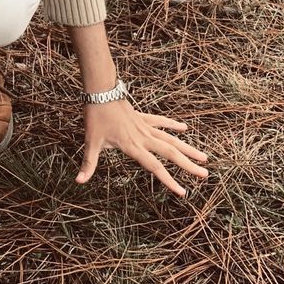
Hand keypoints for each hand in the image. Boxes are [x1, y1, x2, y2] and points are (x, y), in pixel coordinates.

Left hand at [75, 99, 209, 197]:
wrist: (100, 91)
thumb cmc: (95, 117)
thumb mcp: (91, 142)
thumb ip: (88, 163)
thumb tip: (78, 180)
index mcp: (133, 146)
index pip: (155, 167)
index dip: (169, 181)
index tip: (183, 192)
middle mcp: (143, 137)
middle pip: (171, 153)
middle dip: (188, 165)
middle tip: (205, 174)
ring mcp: (145, 126)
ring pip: (171, 138)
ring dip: (187, 148)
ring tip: (203, 157)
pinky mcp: (142, 117)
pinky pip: (161, 122)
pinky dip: (173, 125)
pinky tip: (184, 128)